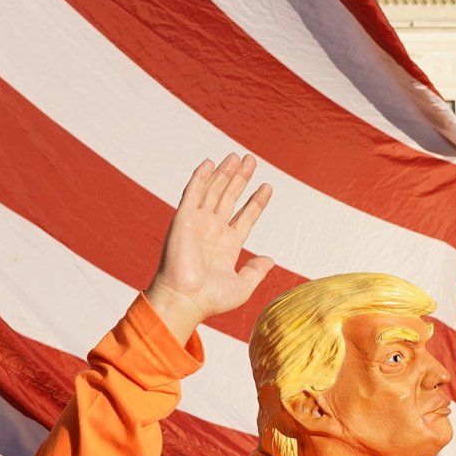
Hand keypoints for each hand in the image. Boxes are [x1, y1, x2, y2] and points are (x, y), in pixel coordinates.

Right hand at [142, 154, 274, 342]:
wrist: (186, 298)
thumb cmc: (210, 299)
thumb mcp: (243, 286)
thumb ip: (256, 270)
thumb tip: (270, 260)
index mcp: (227, 245)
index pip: (245, 217)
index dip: (256, 202)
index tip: (267, 187)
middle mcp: (212, 231)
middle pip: (229, 198)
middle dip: (240, 179)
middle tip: (251, 160)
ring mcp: (198, 223)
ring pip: (214, 191)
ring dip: (225, 173)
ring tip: (237, 156)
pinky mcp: (184, 218)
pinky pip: (193, 192)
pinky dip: (201, 177)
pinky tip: (210, 163)